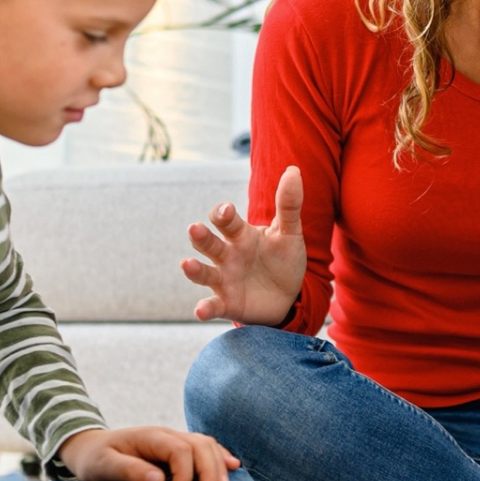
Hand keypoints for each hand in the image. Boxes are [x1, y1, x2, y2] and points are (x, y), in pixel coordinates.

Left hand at [59, 426, 239, 480]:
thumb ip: (130, 471)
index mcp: (151, 437)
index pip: (180, 451)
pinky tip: (232, 467)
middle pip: (200, 446)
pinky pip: (206, 448)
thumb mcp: (103, 466)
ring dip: (218, 466)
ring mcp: (175, 439)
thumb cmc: (94, 459)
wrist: (89, 447)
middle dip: (210, 471)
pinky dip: (220, 457)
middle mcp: (167, 435)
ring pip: (207, 445)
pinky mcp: (178, 448)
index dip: (184, 474)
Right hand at [182, 165, 305, 325]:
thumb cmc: (283, 260)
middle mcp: (227, 256)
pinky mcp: (227, 304)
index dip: (224, 214)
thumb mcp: (289, 233)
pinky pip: (212, 305)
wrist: (289, 296)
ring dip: (194, 269)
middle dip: (202, 237)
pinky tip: (199, 311)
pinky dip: (205, 308)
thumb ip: (289, 205)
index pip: (227, 221)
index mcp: (241, 235)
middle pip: (209, 244)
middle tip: (195, 229)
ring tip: (187, 264)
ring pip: (204, 273)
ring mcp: (224, 280)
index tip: (226, 209)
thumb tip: (293, 169)